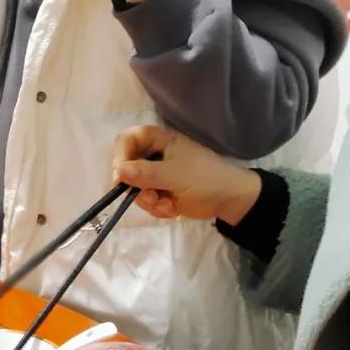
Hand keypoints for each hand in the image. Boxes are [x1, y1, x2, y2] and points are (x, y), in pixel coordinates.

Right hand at [113, 123, 261, 223]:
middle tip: (150, 198)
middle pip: (128, 166)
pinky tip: (172, 210)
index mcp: (160, 140)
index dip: (121, 156)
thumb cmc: (204, 179)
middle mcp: (155, 154)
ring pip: (136, 187)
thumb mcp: (174, 175)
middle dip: (137, 187)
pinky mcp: (162, 191)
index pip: (128, 139)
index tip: (121, 177)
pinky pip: (147, 200)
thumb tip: (119, 171)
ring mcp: (158, 173)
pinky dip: (157, 208)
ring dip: (149, 201)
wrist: (230, 200)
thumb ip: (145, 173)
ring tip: (167, 206)